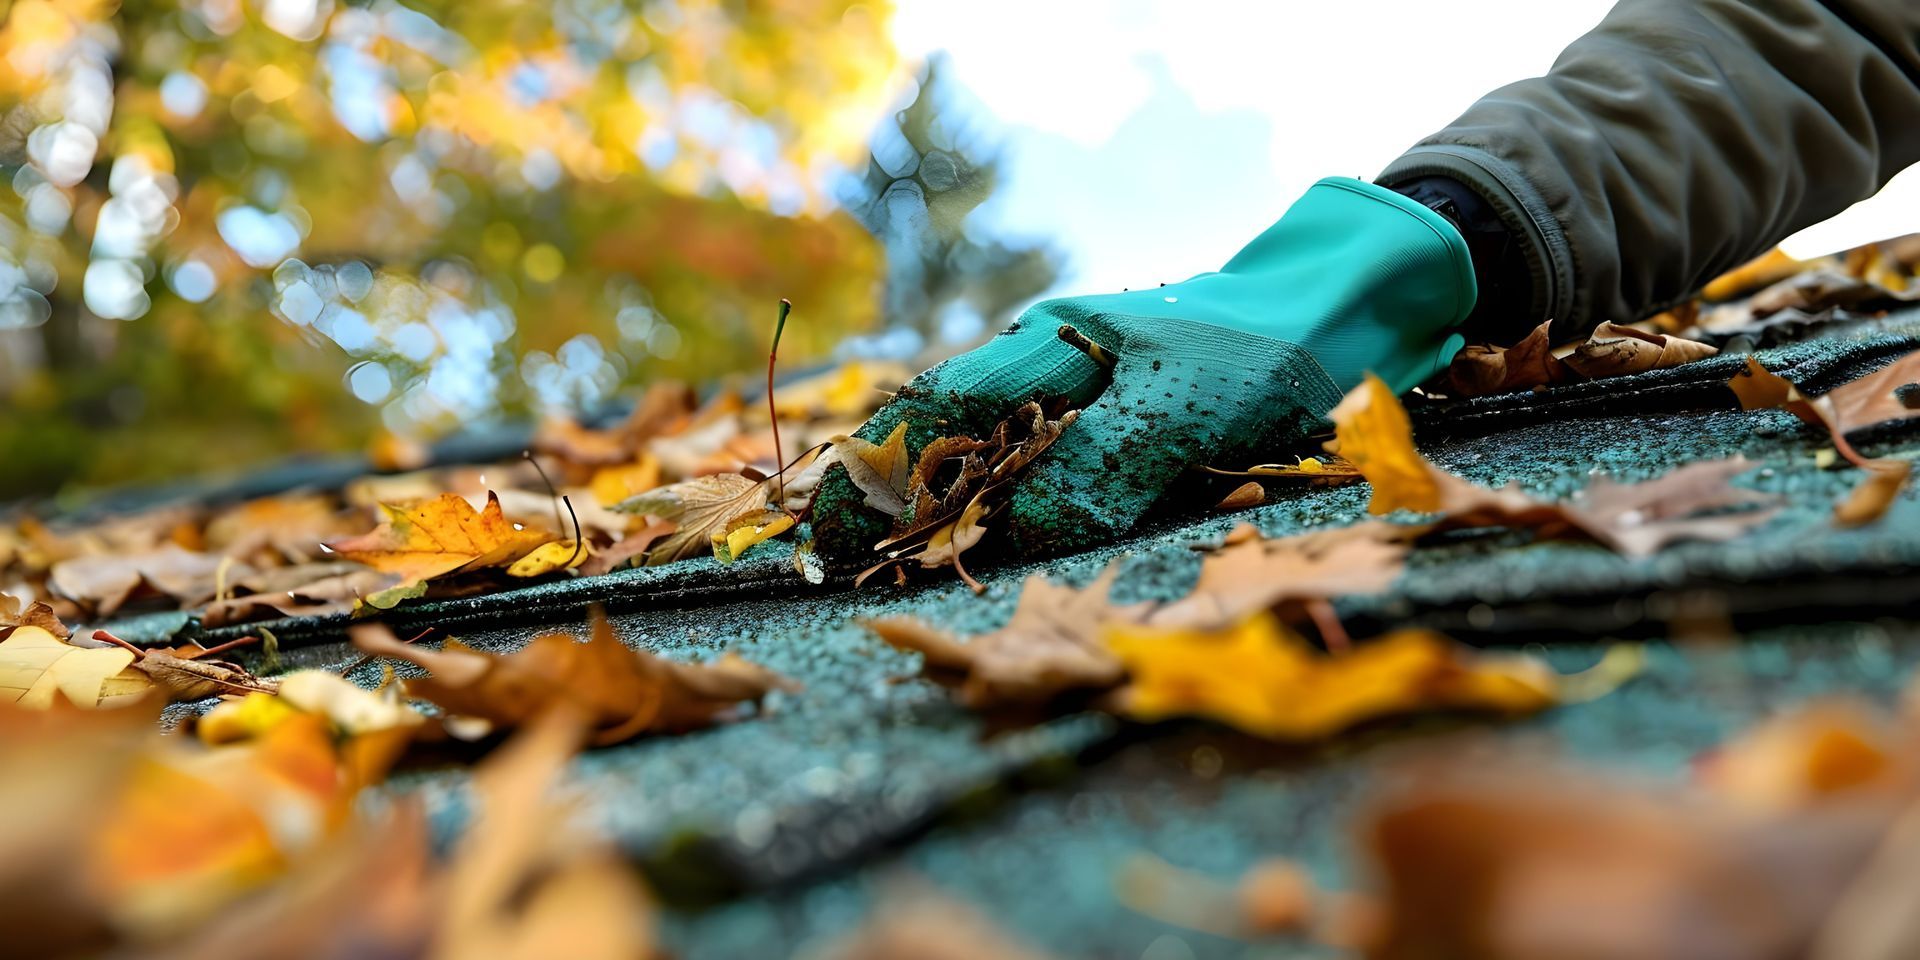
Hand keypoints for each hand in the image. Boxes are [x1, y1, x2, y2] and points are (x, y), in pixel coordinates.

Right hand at [811, 177, 1476, 564]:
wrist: (1342, 317)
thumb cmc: (1259, 347)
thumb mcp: (1179, 407)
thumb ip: (1100, 465)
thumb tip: (1020, 532)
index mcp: (1043, 345)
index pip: (933, 411)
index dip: (875, 471)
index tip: (827, 532)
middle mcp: (1047, 374)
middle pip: (944, 442)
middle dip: (890, 504)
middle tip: (838, 569)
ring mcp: (1078, 409)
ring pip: (991, 470)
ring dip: (945, 520)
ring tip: (889, 572)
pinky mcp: (1116, 444)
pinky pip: (1049, 488)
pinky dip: (1014, 524)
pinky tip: (989, 553)